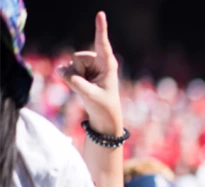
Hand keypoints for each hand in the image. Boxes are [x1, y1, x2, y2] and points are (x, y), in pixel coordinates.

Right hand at [57, 12, 122, 135]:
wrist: (104, 119)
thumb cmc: (104, 107)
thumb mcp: (90, 95)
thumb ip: (74, 81)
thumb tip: (60, 69)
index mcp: (108, 64)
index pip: (102, 43)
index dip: (100, 28)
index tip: (100, 13)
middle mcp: (98, 62)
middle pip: (77, 57)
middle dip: (77, 71)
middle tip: (90, 86)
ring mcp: (89, 66)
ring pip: (70, 64)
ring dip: (74, 77)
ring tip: (87, 88)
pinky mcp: (81, 72)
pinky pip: (66, 70)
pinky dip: (70, 80)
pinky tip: (82, 87)